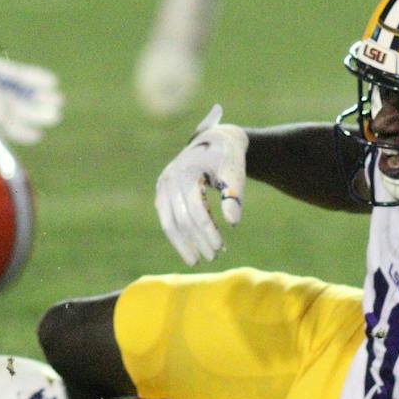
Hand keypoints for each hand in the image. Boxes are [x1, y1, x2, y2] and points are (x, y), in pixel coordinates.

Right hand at [154, 104, 247, 263]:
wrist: (215, 139)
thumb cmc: (228, 153)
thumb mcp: (236, 167)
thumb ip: (235, 193)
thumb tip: (233, 223)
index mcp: (186, 170)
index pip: (195, 208)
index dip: (208, 230)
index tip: (220, 247)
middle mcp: (169, 178)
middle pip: (181, 218)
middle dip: (197, 241)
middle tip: (214, 256)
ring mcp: (163, 185)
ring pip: (169, 222)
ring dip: (184, 243)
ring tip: (198, 259)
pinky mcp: (162, 193)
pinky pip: (167, 219)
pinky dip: (178, 236)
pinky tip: (190, 248)